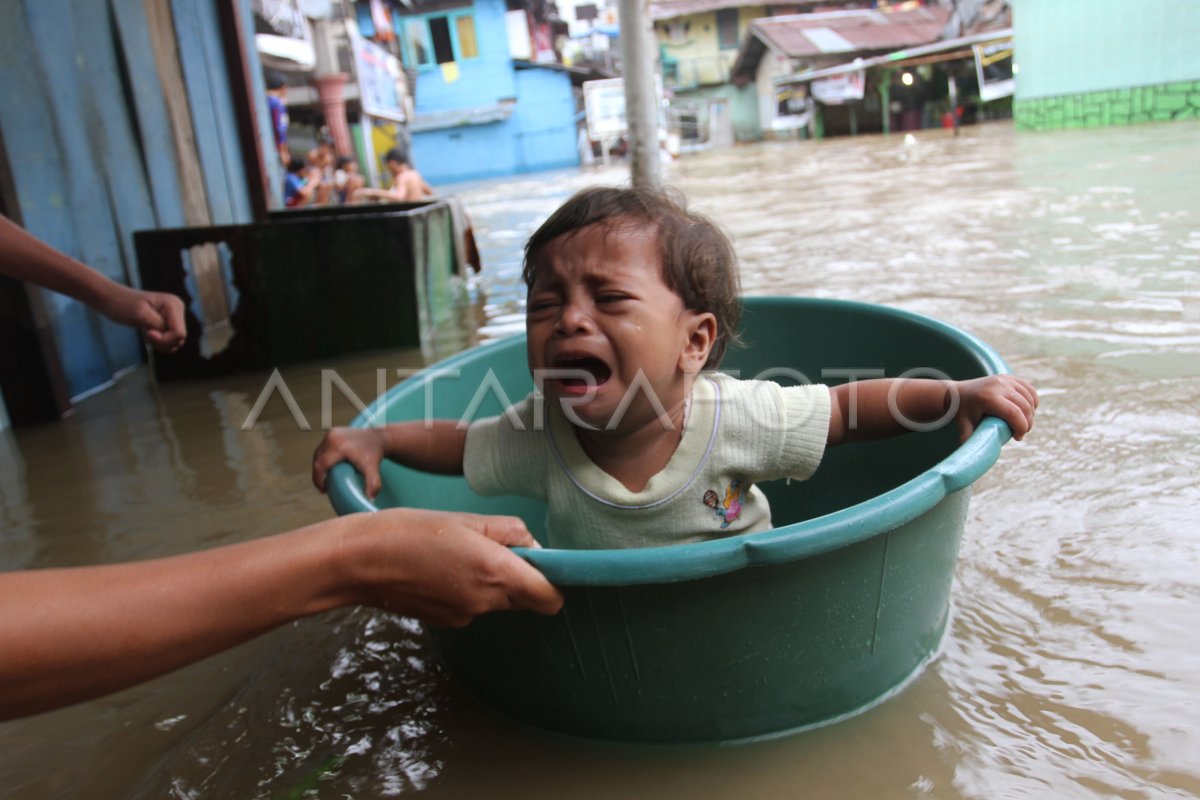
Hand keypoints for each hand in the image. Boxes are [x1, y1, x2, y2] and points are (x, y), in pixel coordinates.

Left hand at [99, 284, 186, 351]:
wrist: (111, 299)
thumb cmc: (122, 304)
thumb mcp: (140, 315)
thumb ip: (158, 326)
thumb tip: (172, 336)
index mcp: (173, 304)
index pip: (179, 333)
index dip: (164, 339)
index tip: (146, 334)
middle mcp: (177, 308)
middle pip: (180, 338)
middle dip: (162, 342)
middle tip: (145, 335)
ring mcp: (174, 315)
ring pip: (177, 341)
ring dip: (161, 344)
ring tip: (146, 335)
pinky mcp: (168, 321)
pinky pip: (171, 339)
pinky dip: (160, 343)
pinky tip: (148, 335)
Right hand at [313, 426, 387, 496]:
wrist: (379, 438)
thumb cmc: (374, 455)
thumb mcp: (373, 469)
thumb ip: (373, 484)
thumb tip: (370, 499)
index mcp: (339, 446)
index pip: (320, 465)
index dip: (318, 479)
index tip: (324, 490)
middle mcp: (332, 437)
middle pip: (317, 460)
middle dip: (318, 475)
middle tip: (324, 487)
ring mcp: (331, 433)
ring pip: (318, 454)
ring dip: (319, 467)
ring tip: (325, 479)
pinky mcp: (332, 432)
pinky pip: (322, 448)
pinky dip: (322, 459)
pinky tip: (327, 468)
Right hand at [339, 509, 562, 626]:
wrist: (358, 561)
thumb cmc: (408, 532)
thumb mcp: (466, 519)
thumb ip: (509, 532)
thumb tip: (533, 546)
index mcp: (495, 573)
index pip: (550, 598)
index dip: (553, 582)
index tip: (543, 564)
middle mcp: (484, 602)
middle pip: (524, 598)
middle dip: (519, 576)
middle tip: (492, 546)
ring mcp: (464, 616)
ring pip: (496, 600)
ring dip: (489, 580)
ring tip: (456, 552)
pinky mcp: (445, 621)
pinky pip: (471, 605)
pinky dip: (465, 588)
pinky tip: (439, 568)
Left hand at [952, 375, 1037, 441]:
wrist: (957, 393)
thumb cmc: (962, 413)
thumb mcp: (964, 426)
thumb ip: (969, 440)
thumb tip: (975, 455)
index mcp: (988, 397)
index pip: (1014, 413)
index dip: (1021, 428)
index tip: (1018, 438)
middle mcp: (998, 386)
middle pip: (1025, 407)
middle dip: (1027, 423)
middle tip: (1021, 433)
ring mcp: (1005, 379)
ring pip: (1029, 398)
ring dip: (1031, 413)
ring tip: (1023, 423)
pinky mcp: (1009, 377)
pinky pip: (1029, 389)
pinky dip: (1032, 400)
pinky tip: (1028, 410)